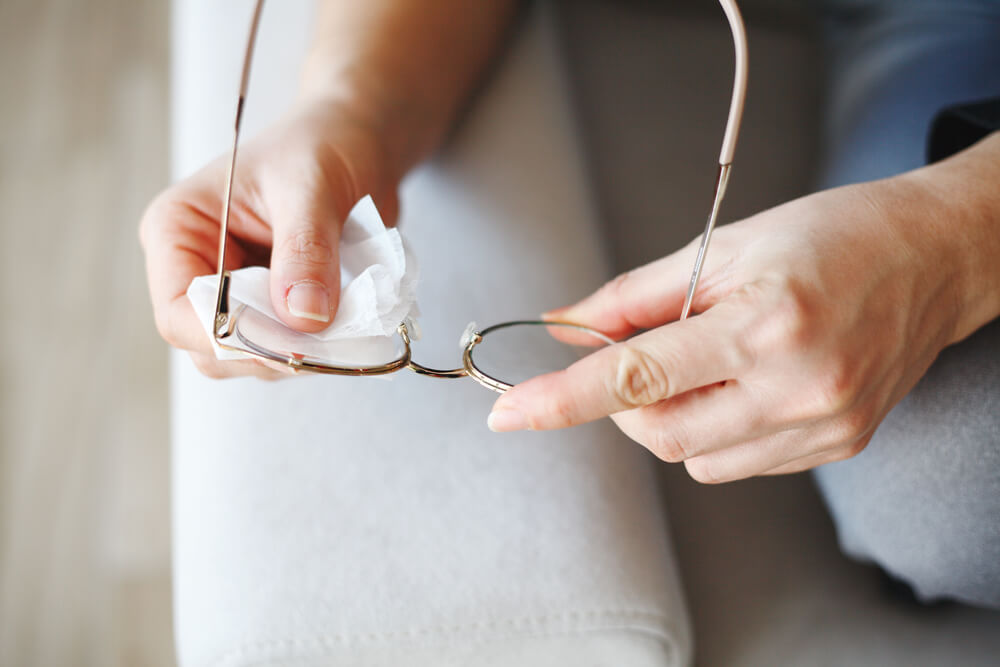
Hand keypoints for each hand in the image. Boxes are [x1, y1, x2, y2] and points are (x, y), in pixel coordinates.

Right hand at [139, 98, 396, 378]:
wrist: (355, 143)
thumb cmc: (322, 145)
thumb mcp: (314, 187)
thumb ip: (306, 250)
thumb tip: (303, 318)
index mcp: (178, 229)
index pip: (178, 314)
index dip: (229, 338)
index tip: (290, 340)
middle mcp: (194, 267)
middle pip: (210, 348)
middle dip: (268, 351)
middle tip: (328, 335)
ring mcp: (233, 293)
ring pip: (249, 359)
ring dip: (298, 352)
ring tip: (344, 315)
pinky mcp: (270, 309)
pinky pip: (284, 351)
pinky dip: (316, 348)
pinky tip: (346, 318)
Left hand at [488, 177, 970, 481]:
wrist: (936, 258)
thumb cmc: (833, 235)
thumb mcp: (724, 246)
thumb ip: (634, 296)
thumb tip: (565, 328)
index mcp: (766, 325)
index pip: (637, 378)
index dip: (562, 399)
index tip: (508, 415)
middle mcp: (798, 389)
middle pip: (658, 432)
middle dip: (627, 400)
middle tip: (648, 349)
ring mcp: (823, 427)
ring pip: (694, 458)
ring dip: (673, 414)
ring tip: (715, 356)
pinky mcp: (838, 447)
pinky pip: (738, 462)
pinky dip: (716, 428)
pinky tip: (746, 381)